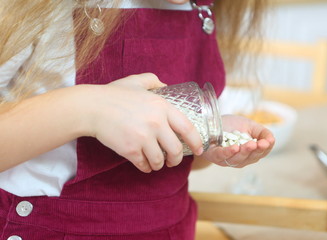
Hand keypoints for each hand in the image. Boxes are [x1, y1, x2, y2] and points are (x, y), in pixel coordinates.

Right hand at [82, 73, 203, 172]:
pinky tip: (144, 165)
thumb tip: (166, 86)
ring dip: (159, 165)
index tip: (199, 149)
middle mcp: (156, 123)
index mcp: (162, 107)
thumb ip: (153, 81)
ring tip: (156, 163)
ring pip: (160, 161)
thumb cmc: (113, 94)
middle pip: (176, 150)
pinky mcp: (130, 150)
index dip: (196, 142)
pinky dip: (145, 167)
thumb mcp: (136, 81)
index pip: (187, 128)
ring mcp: (143, 138)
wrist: (92, 107)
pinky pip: (143, 164)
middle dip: (176, 160)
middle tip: (173, 161)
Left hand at [200, 114, 274, 167]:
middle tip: (260, 143)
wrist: (210, 121)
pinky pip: (221, 156)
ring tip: (250, 144)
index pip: (261, 153)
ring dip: (244, 152)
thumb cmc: (230, 125)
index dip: (265, 148)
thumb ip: (262, 132)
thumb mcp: (250, 126)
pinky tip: (235, 147)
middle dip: (255, 150)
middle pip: (250, 158)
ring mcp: (226, 159)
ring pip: (237, 159)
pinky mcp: (214, 156)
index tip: (267, 142)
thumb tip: (272, 140)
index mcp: (250, 153)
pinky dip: (228, 153)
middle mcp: (239, 159)